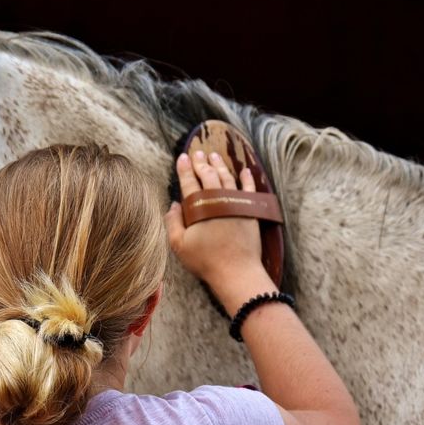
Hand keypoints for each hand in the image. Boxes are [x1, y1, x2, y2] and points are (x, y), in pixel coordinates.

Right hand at [163, 150, 268, 294]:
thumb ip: (173, 222)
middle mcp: (218, 199)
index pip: (189, 182)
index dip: (185, 169)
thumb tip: (173, 205)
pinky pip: (249, 189)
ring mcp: (236, 203)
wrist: (236, 271)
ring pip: (227, 177)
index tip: (182, 157)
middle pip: (208, 175)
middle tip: (197, 153)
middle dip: (201, 163)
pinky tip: (244, 170)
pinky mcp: (250, 210)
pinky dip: (246, 178)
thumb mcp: (179, 245)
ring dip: (220, 165)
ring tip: (214, 156)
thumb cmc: (206, 260)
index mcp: (199, 207)